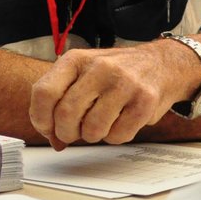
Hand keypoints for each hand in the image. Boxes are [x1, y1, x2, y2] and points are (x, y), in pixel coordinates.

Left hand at [29, 42, 199, 149]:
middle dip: (67, 133)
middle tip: (75, 132)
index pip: (43, 92)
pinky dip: (116, 136)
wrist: (160, 64)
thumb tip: (54, 140)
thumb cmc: (114, 75)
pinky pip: (118, 135)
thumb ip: (62, 103)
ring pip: (92, 130)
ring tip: (101, 123)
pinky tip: (120, 121)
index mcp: (76, 60)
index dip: (41, 118)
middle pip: (65, 115)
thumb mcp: (83, 77)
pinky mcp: (144, 100)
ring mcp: (123, 83)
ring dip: (93, 135)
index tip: (48, 128)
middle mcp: (98, 67)